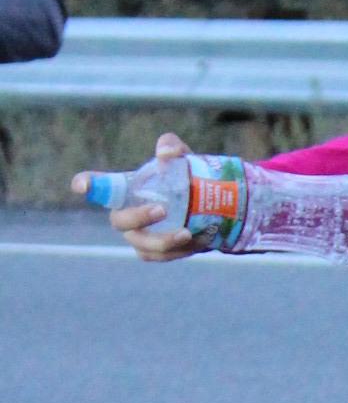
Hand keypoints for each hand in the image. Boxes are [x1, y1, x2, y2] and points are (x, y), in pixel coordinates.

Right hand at [73, 129, 195, 259]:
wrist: (211, 210)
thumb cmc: (186, 179)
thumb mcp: (183, 159)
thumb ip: (172, 146)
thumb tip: (165, 153)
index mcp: (127, 189)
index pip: (100, 186)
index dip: (87, 185)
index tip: (81, 185)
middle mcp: (127, 214)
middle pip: (119, 221)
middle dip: (138, 217)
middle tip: (162, 209)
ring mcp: (139, 236)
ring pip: (141, 244)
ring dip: (162, 241)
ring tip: (187, 232)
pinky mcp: (156, 252)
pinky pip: (161, 256)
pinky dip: (179, 250)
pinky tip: (196, 239)